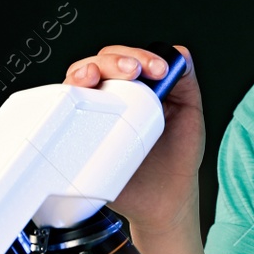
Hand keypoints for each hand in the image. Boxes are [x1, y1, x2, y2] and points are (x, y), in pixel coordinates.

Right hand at [63, 43, 203, 235]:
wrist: (165, 200)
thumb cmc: (177, 159)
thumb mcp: (190, 115)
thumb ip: (186, 83)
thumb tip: (180, 53)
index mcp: (138, 89)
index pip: (129, 58)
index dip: (139, 55)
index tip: (158, 69)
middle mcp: (113, 98)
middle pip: (102, 63)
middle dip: (114, 60)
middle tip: (134, 70)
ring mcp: (95, 116)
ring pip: (78, 80)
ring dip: (85, 70)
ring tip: (96, 76)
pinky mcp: (79, 137)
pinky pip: (64, 113)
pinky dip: (65, 98)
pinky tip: (79, 97)